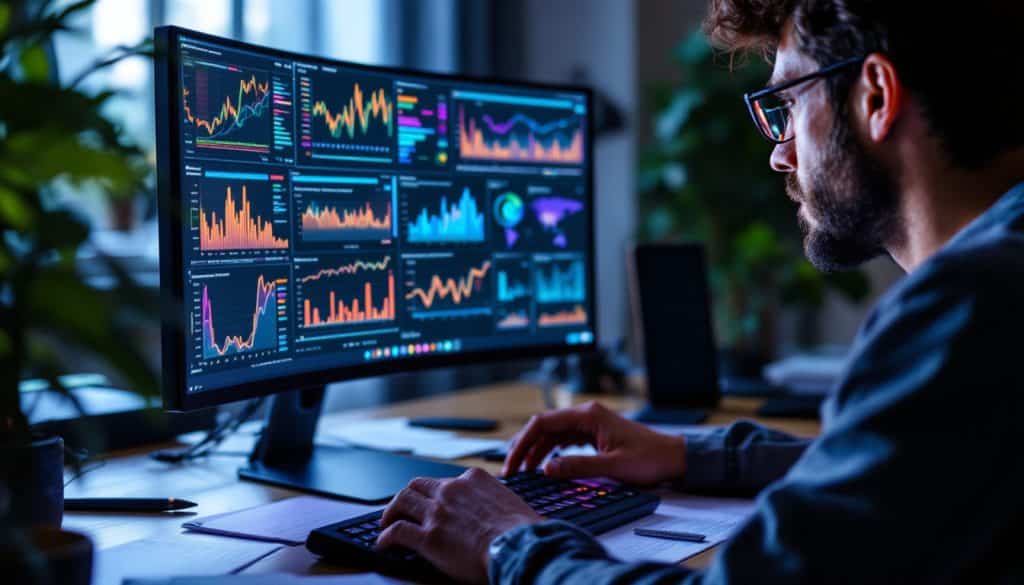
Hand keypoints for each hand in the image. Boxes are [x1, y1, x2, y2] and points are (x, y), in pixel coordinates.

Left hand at [377, 468, 541, 583]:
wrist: (520, 546)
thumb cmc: (524, 531)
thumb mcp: (512, 503)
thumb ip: (498, 501)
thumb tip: (503, 513)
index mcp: (474, 479)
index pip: (447, 479)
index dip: (437, 491)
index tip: (434, 499)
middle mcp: (451, 490)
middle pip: (418, 485)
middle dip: (408, 495)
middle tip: (403, 507)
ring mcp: (437, 512)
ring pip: (402, 501)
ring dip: (391, 511)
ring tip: (386, 521)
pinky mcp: (428, 537)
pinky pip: (397, 532)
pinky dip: (385, 537)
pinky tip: (382, 543)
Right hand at [503, 401, 686, 484]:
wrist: (674, 458)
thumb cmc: (650, 458)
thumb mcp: (613, 467)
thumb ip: (578, 466)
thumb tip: (546, 469)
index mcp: (588, 415)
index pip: (543, 422)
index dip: (523, 442)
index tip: (512, 462)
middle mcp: (586, 415)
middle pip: (544, 427)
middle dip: (525, 447)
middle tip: (512, 469)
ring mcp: (590, 424)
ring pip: (553, 434)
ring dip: (537, 451)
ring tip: (524, 471)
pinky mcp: (595, 435)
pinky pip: (565, 441)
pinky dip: (552, 452)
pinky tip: (545, 466)